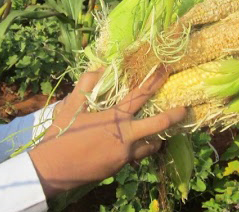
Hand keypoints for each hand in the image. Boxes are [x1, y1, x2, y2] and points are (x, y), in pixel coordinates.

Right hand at [28, 67, 185, 196]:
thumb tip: (99, 68)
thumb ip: (86, 85)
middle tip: (185, 110)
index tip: (166, 70)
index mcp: (114, 118)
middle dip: (174, 117)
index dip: (155, 81)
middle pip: (159, 126)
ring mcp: (124, 155)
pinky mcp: (119, 167)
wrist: (53, 170)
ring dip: (156, 138)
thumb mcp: (71, 107)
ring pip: (150, 146)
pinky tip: (133, 145)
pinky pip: (136, 156)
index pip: (141, 95)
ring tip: (158, 133)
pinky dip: (139, 149)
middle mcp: (125, 137)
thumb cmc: (61, 135)